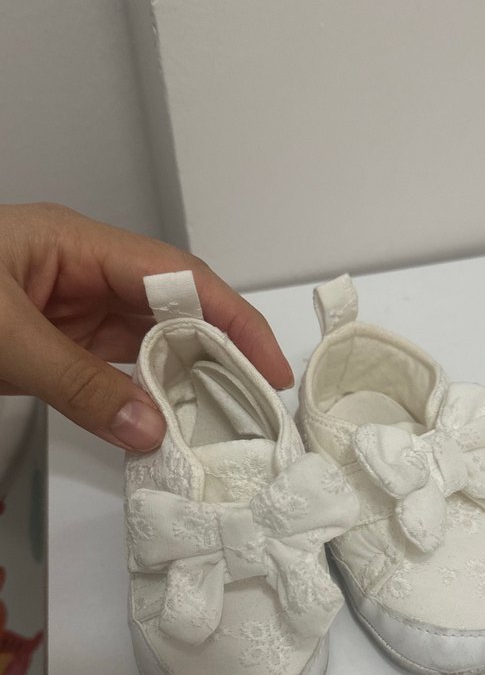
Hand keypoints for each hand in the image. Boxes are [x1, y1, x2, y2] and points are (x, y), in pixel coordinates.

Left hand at [0, 204, 292, 449]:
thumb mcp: (4, 339)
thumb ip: (79, 385)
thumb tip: (151, 430)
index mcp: (75, 244)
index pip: (176, 276)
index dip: (230, 318)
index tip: (268, 366)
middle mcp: (80, 271)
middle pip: (168, 308)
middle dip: (215, 354)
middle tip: (253, 409)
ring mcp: (65, 307)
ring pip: (142, 342)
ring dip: (180, 380)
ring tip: (220, 423)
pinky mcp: (49, 342)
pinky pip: (109, 367)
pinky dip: (138, 396)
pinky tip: (161, 422)